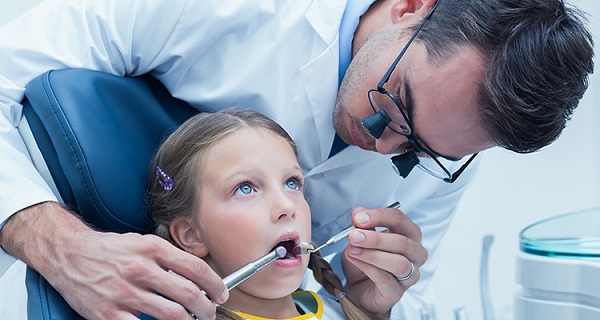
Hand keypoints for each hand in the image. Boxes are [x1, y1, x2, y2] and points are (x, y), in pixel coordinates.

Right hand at [0, 202, 227, 319]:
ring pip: (171, 314)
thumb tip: (195, 277)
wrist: (70, 254)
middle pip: (187, 293)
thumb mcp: (142, 243)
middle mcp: (140, 269)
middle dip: (206, 307)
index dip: (214, 284)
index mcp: (152, 249)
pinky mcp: (109, 313)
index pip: (195, 267)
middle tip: (210, 312)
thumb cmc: (109, 250)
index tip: (221, 293)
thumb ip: (168, 258)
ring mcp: (124, 292)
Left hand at [341, 206, 426, 313]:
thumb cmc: (365, 260)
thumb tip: (358, 212)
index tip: (359, 218)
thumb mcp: (360, 238)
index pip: (399, 219)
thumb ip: (361, 225)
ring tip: (353, 250)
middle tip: (354, 236)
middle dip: (375, 238)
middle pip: (402, 242)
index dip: (379, 216)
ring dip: (372, 255)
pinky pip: (386, 279)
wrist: (359, 287)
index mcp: (409, 234)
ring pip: (399, 263)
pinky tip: (355, 260)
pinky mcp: (398, 291)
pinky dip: (368, 268)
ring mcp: (410, 274)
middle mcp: (415, 253)